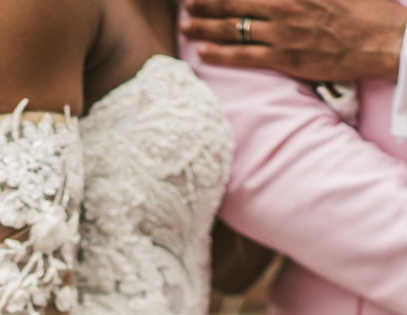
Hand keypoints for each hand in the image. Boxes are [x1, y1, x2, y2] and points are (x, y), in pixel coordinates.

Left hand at [180, 0, 406, 82]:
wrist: (380, 38)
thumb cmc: (362, 8)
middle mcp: (283, 4)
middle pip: (234, 1)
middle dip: (206, 2)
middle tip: (187, 3)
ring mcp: (282, 31)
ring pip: (233, 27)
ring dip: (205, 27)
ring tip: (187, 27)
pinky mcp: (285, 57)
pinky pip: (243, 55)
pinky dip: (220, 54)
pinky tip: (202, 53)